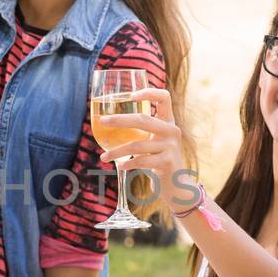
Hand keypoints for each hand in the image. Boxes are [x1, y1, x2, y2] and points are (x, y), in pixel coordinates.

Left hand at [94, 88, 196, 211]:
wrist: (175, 183)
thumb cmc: (157, 158)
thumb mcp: (153, 140)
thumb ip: (139, 131)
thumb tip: (104, 123)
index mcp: (168, 121)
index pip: (164, 98)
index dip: (149, 92)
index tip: (131, 96)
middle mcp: (172, 130)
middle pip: (143, 120)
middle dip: (119, 120)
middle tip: (102, 121)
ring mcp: (171, 146)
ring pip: (137, 145)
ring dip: (117, 151)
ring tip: (103, 157)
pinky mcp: (167, 162)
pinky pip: (142, 161)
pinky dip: (128, 163)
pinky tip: (120, 165)